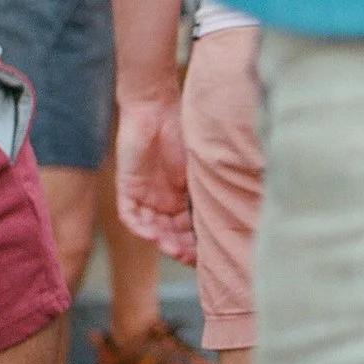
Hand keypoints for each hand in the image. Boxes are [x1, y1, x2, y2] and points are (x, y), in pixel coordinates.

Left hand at [115, 91, 196, 263]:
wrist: (157, 105)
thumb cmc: (184, 130)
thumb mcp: (201, 166)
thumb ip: (209, 189)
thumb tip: (235, 212)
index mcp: (184, 195)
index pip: (190, 227)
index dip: (197, 243)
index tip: (207, 254)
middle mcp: (164, 199)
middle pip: (171, 232)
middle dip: (180, 247)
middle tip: (189, 257)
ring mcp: (146, 194)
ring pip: (152, 227)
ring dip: (162, 241)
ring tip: (174, 249)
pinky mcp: (128, 186)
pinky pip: (130, 215)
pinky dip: (140, 227)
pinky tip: (152, 235)